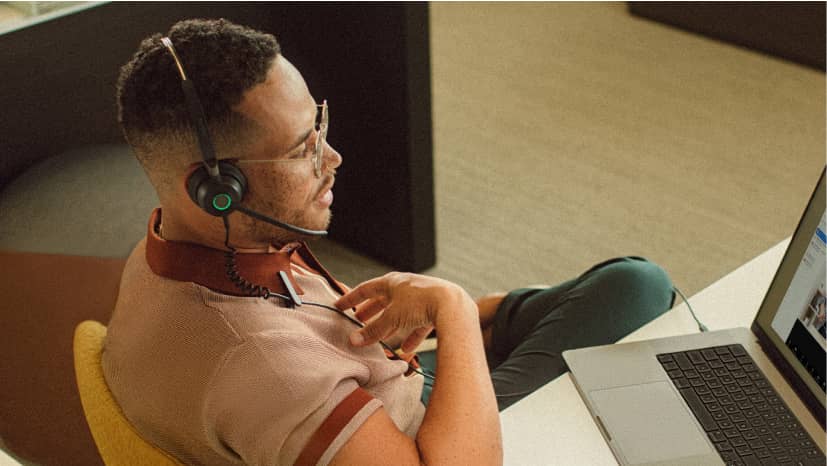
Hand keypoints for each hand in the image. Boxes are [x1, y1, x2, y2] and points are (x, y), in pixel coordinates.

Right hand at [335, 272, 472, 351]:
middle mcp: (406, 286)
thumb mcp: (392, 317)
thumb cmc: (420, 303)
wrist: (452, 305)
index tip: (339, 306)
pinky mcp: (434, 310)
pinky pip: (418, 323)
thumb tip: (353, 340)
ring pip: (400, 312)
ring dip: (389, 324)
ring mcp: (421, 297)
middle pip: (383, 299)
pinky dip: (410, 335)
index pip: (365, 289)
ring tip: (380, 336)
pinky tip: (407, 348)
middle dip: (370, 310)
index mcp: (392, 282)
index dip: (350, 298)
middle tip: (358, 319)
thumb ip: (373, 331)